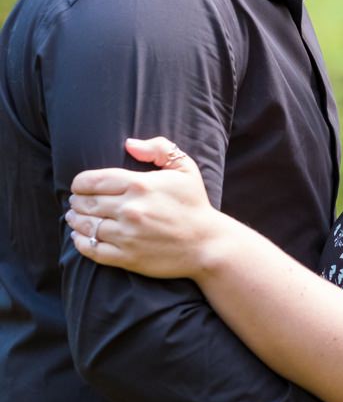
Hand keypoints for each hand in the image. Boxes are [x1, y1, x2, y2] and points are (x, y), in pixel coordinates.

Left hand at [67, 137, 226, 277]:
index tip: (80, 186)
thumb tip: (129, 144)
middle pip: (84, 203)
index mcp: (140, 184)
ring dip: (75, 220)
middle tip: (77, 202)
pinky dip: (80, 241)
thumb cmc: (195, 204)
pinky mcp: (126, 257)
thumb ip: (159, 148)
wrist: (208, 243)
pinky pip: (91, 249)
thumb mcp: (186, 168)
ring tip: (76, 218)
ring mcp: (127, 235)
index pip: (91, 180)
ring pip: (85, 225)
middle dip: (76, 201)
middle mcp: (130, 209)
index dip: (79, 183)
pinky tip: (81, 236)